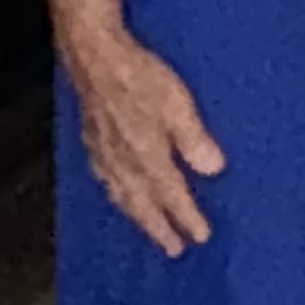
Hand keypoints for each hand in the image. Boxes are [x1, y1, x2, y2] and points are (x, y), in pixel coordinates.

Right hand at [65, 30, 224, 256]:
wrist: (92, 55)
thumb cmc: (140, 75)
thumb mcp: (177, 103)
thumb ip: (194, 139)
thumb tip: (213, 170)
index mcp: (146, 154)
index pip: (171, 194)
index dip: (186, 217)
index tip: (201, 237)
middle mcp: (123, 160)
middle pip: (143, 203)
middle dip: (159, 227)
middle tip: (175, 249)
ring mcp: (103, 151)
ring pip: (121, 195)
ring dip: (136, 216)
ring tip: (148, 230)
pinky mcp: (91, 139)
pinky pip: (104, 179)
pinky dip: (114, 195)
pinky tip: (117, 194)